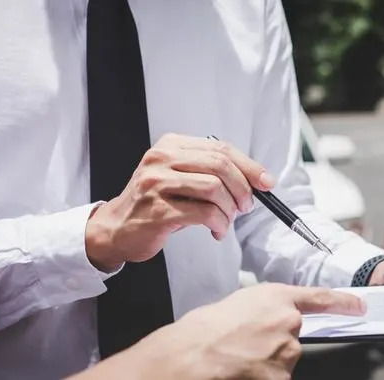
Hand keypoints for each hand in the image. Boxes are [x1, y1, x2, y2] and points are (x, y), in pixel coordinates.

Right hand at [71, 284, 365, 379]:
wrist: (190, 357)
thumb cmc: (201, 331)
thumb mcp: (234, 306)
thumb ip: (261, 312)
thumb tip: (264, 325)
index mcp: (275, 297)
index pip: (319, 299)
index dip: (342, 302)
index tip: (358, 306)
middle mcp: (288, 323)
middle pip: (292, 338)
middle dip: (274, 344)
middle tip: (244, 346)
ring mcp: (287, 353)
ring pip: (283, 362)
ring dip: (265, 364)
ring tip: (236, 360)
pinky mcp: (282, 378)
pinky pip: (276, 379)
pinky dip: (261, 377)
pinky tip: (240, 373)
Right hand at [85, 134, 275, 270]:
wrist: (117, 228)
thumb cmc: (156, 204)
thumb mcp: (180, 178)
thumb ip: (211, 172)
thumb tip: (257, 180)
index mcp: (171, 145)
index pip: (220, 148)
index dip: (249, 166)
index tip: (266, 182)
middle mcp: (162, 159)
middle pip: (220, 165)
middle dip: (242, 188)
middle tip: (246, 206)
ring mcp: (157, 184)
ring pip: (214, 189)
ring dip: (230, 209)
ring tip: (227, 221)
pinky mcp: (157, 211)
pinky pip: (203, 213)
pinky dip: (219, 223)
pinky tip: (217, 230)